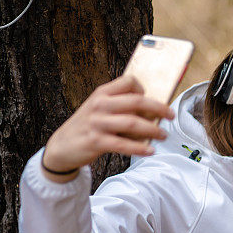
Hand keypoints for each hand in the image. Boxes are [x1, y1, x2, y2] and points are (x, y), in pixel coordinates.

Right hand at [42, 75, 174, 177]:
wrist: (61, 146)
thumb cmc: (87, 127)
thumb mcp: (99, 109)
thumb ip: (120, 107)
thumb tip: (151, 110)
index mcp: (102, 93)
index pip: (128, 82)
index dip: (144, 89)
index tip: (154, 100)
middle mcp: (100, 105)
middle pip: (136, 101)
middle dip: (159, 108)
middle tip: (171, 115)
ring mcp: (97, 123)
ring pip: (132, 123)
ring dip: (152, 129)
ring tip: (163, 135)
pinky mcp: (96, 141)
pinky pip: (123, 144)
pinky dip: (139, 148)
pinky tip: (150, 151)